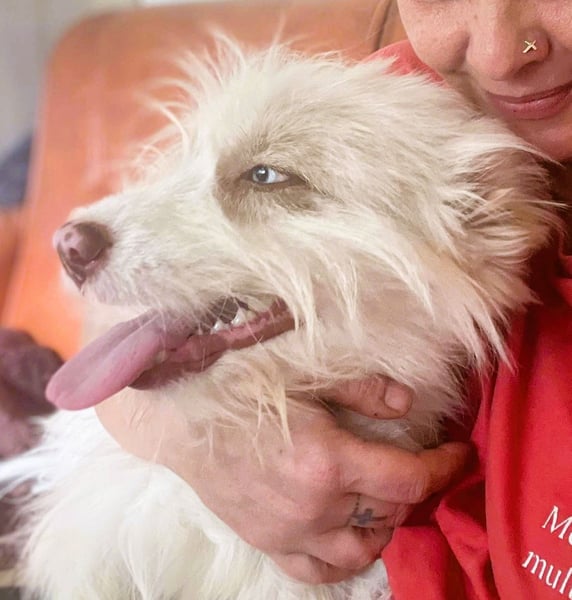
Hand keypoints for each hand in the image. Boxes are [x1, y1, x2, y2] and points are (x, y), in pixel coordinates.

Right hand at [96, 377, 468, 584]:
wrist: (184, 420)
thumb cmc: (243, 389)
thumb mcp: (306, 377)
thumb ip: (362, 390)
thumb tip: (407, 404)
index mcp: (328, 460)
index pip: (408, 478)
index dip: (443, 466)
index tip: (458, 453)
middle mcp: (315, 506)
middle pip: (389, 512)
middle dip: (414, 489)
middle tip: (415, 465)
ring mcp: (290, 531)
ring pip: (361, 550)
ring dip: (385, 527)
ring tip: (386, 503)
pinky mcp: (269, 543)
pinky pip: (317, 571)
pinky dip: (344, 560)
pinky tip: (350, 539)